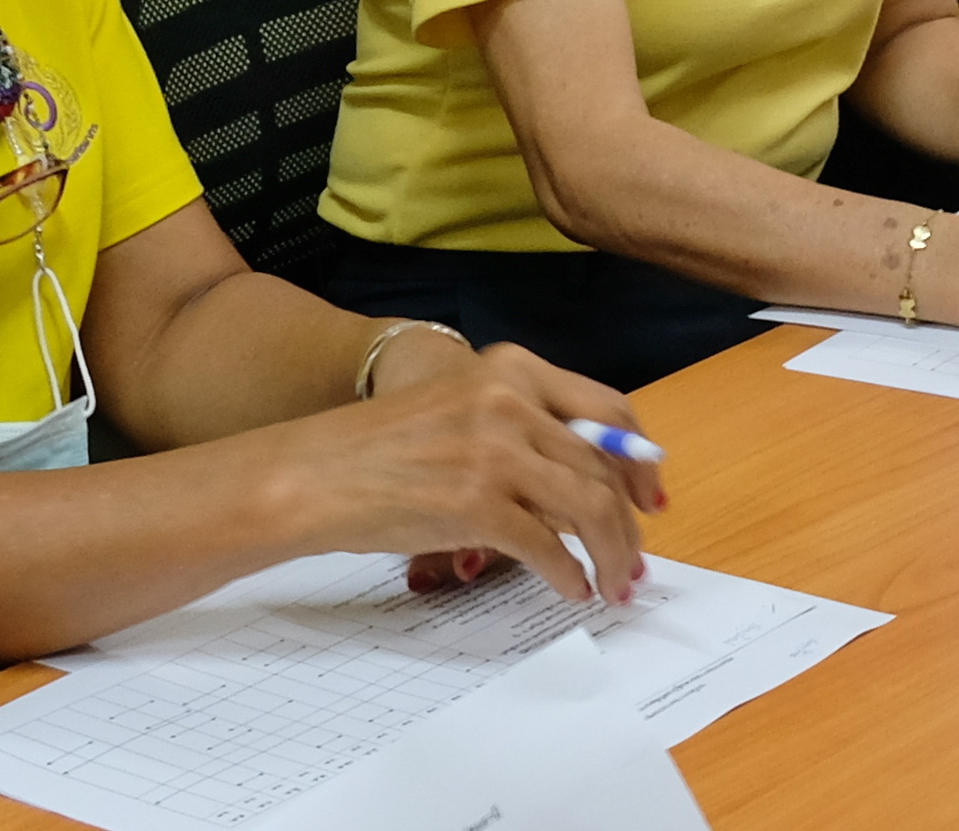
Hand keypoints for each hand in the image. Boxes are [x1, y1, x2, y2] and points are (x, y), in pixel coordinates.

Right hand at [277, 338, 658, 606]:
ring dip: (615, 553)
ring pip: (589, 506)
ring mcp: (495, 451)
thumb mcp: (461, 409)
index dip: (640, 458)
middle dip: (631, 520)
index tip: (652, 497)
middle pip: (604, 464)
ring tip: (618, 584)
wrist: (307, 475)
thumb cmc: (379, 451)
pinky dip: (571, 573)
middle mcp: (511, 401)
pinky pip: (548, 546)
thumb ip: (524, 428)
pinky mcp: (476, 502)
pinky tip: (573, 588)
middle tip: (640, 558)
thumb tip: (592, 481)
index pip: (608, 410)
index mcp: (513, 369)